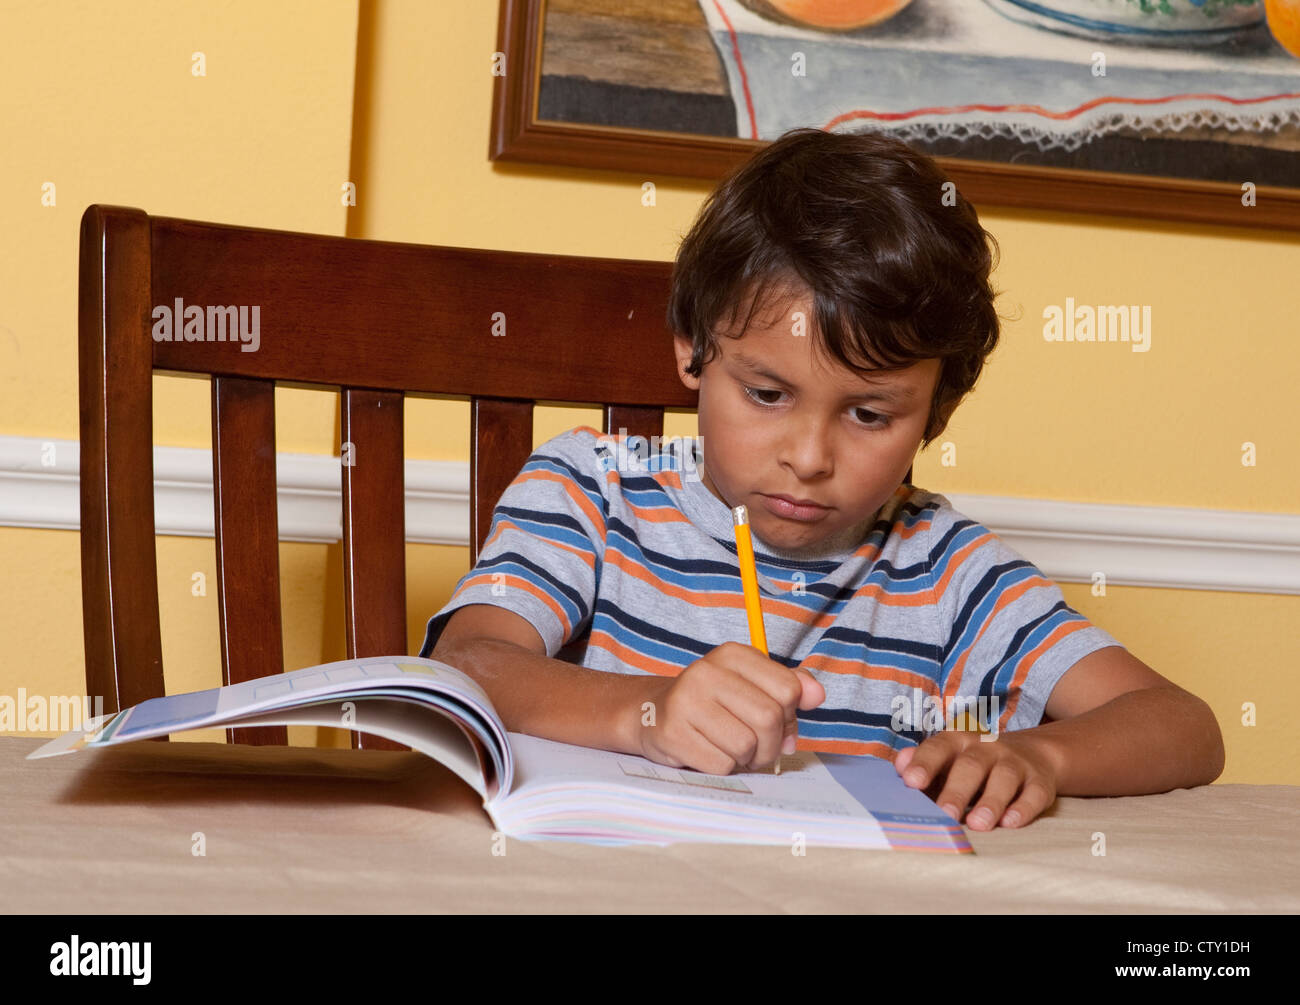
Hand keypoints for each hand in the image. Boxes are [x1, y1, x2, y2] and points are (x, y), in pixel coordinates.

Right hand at [634, 641, 825, 774]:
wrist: (653, 713)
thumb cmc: (713, 703)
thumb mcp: (750, 685)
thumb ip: (790, 687)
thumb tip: (818, 695)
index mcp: (732, 655)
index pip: (788, 689)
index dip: (790, 715)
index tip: (777, 722)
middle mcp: (707, 672)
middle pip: (769, 719)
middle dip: (771, 744)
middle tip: (758, 748)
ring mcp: (686, 702)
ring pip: (746, 745)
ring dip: (747, 758)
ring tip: (732, 749)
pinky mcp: (672, 733)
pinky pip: (721, 764)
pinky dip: (724, 768)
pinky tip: (710, 753)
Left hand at [894, 729, 1061, 829]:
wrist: (1033, 753)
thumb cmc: (974, 763)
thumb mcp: (948, 759)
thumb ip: (923, 763)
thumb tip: (900, 765)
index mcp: (958, 741)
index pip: (938, 748)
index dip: (925, 763)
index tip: (911, 781)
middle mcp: (987, 748)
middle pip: (971, 766)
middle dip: (956, 790)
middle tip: (945, 814)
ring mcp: (1015, 763)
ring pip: (1004, 779)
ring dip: (991, 802)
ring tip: (978, 824)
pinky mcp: (1040, 782)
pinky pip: (1034, 794)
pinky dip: (1024, 808)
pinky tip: (1011, 822)